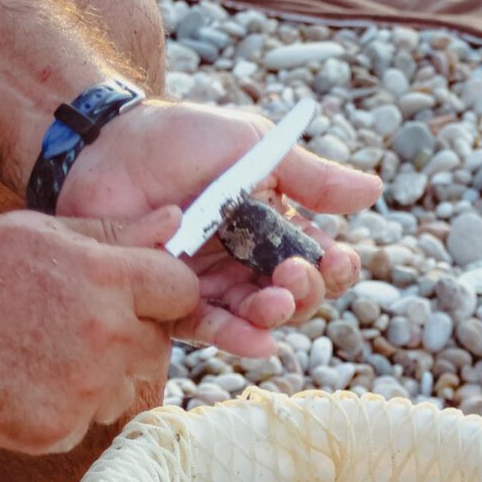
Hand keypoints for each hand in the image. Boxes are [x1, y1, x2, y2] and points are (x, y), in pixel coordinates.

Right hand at [0, 209, 198, 454]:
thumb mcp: (43, 232)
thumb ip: (115, 232)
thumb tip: (174, 219)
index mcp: (109, 281)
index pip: (181, 291)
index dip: (161, 291)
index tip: (138, 294)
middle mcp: (107, 338)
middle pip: (158, 344)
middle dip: (131, 333)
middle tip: (77, 324)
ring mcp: (85, 391)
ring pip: (127, 387)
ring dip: (103, 375)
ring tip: (47, 352)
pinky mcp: (60, 431)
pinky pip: (89, 420)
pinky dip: (67, 406)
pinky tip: (27, 381)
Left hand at [55, 98, 378, 356]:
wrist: (107, 146)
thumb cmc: (180, 139)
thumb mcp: (254, 148)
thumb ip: (310, 177)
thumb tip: (374, 190)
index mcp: (275, 226)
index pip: (320, 261)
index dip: (334, 268)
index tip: (333, 258)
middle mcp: (248, 262)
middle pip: (295, 298)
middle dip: (305, 293)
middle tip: (292, 274)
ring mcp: (211, 284)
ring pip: (257, 317)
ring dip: (274, 316)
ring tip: (274, 303)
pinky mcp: (171, 300)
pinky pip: (209, 328)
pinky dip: (236, 337)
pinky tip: (260, 342)